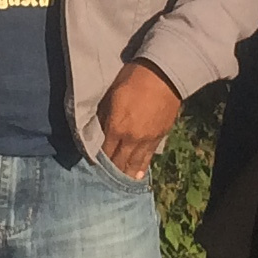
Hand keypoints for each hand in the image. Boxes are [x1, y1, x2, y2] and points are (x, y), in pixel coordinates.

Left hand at [100, 61, 182, 179]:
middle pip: (119, 162)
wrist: (163, 74)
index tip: (94, 166)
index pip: (104, 151)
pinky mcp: (160, 136)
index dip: (98, 160)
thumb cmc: (133, 78)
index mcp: (116, 127)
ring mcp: (147, 139)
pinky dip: (142, 166)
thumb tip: (98, 129)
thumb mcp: (111, 94)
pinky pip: (149, 156)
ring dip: (127, 173)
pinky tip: (138, 174)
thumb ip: (104, 115)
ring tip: (121, 183)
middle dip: (111, 171)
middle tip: (105, 178)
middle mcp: (131, 138)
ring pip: (135, 163)